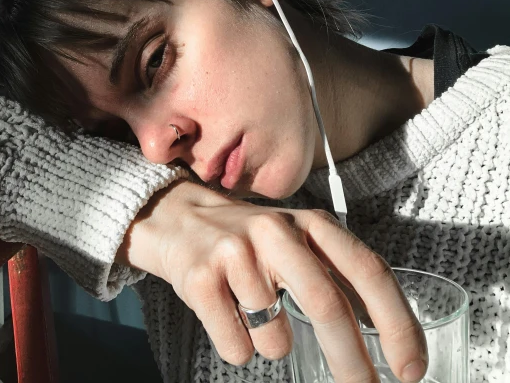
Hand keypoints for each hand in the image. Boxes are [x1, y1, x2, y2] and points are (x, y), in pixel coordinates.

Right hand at [118, 180, 427, 382]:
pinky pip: (237, 347)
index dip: (396, 322)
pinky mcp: (200, 277)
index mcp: (311, 223)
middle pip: (326, 305)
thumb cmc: (250, 240)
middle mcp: (276, 231)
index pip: (367, 269)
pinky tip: (226, 312)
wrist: (177, 219)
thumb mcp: (298, 241)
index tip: (411, 369)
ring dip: (273, 345)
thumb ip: (335, 273)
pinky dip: (238, 346)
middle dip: (352, 363)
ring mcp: (236, 252)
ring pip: (276, 338)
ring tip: (251, 310)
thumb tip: (388, 335)